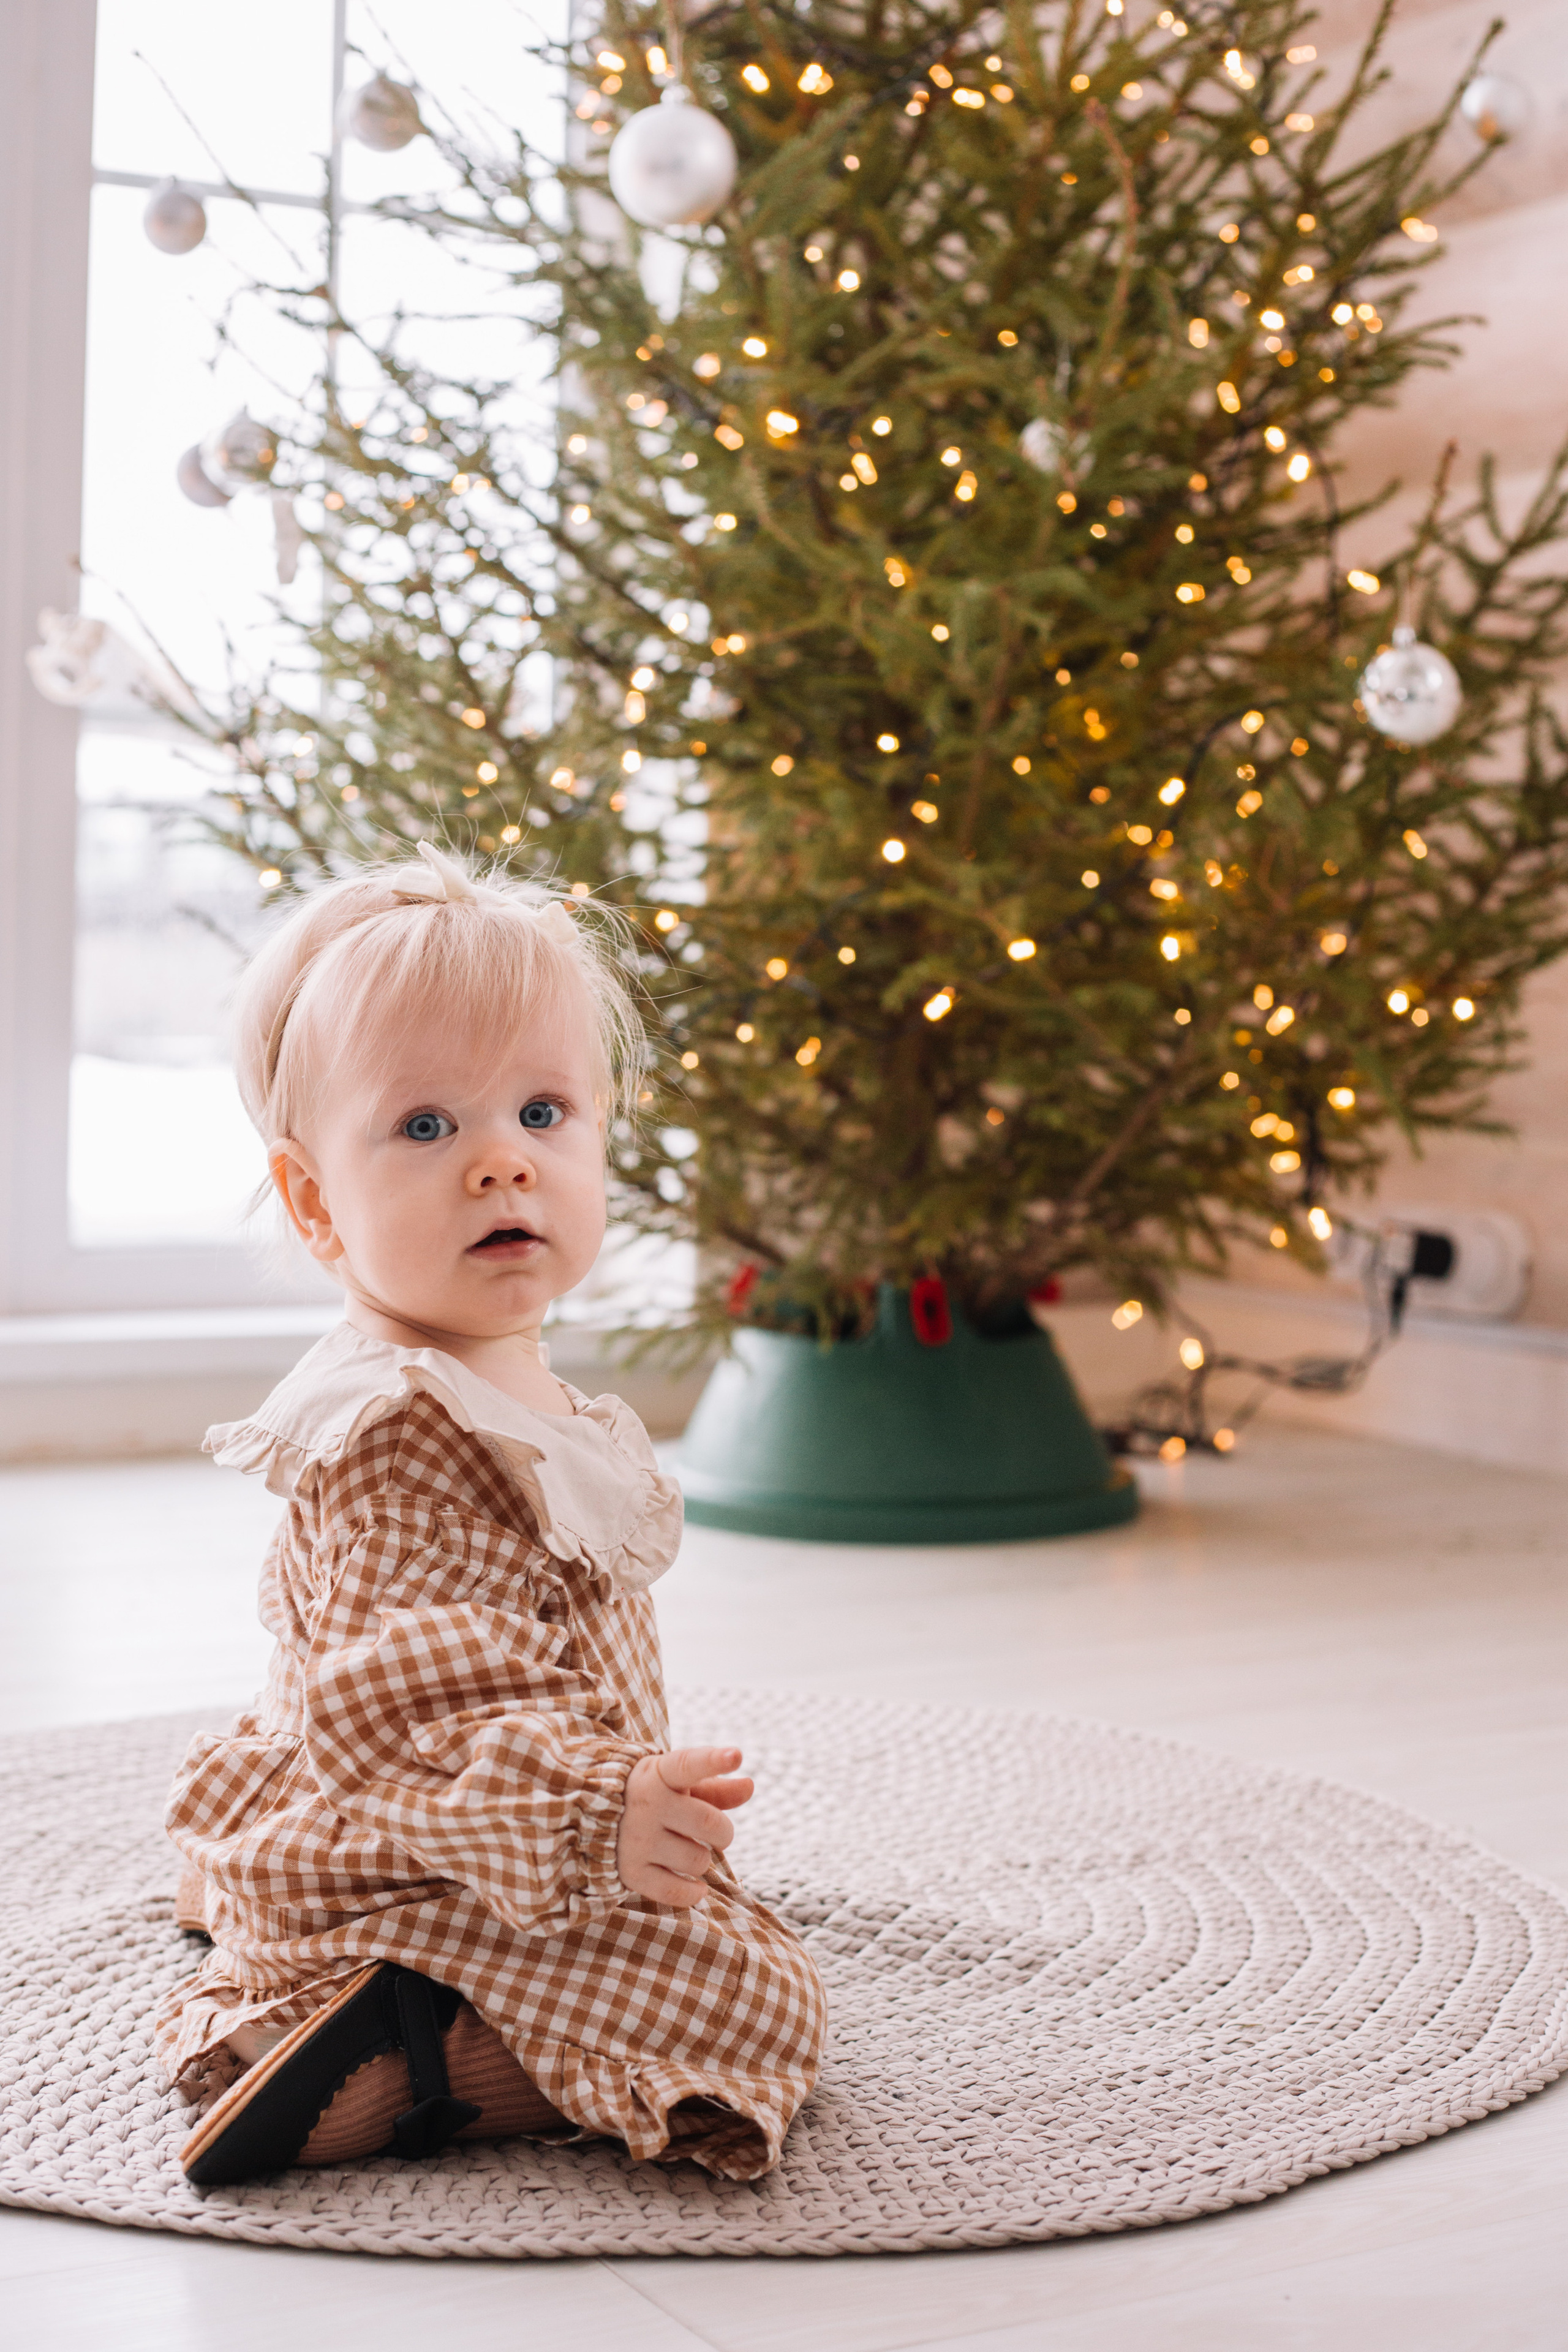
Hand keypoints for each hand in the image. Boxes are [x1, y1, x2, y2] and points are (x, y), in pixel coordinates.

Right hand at [616, 1746, 752, 1906]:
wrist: (594, 1817)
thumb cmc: (653, 1797)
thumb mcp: (678, 1784)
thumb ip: (715, 1788)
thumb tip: (750, 1786)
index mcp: (659, 1774)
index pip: (688, 1765)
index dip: (713, 1761)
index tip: (736, 1755)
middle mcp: (646, 1805)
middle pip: (709, 1824)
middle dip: (723, 1833)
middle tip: (717, 1833)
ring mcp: (636, 1840)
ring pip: (697, 1860)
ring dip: (704, 1860)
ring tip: (690, 1851)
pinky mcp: (631, 1872)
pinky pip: (676, 1891)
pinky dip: (693, 1893)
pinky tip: (696, 1887)